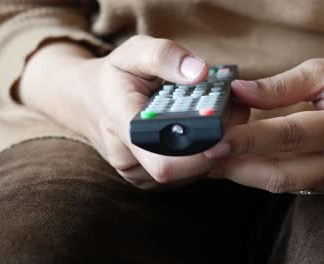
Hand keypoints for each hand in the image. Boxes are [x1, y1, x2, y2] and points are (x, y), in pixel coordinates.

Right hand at [20, 35, 248, 188]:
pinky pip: (183, 176)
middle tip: (236, 114)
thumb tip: (200, 72)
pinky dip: (201, 157)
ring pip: (188, 176)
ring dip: (212, 152)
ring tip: (223, 119)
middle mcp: (128, 160)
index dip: (199, 153)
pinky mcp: (147, 180)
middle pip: (184, 171)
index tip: (225, 129)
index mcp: (123, 129)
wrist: (88, 100)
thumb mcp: (133, 52)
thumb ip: (164, 56)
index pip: (165, 162)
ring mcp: (137, 175)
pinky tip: (207, 132)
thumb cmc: (113, 76)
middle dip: (216, 147)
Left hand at [204, 58, 323, 193]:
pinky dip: (262, 175)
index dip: (249, 141)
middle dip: (238, 169)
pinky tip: (240, 163)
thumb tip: (238, 93)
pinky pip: (291, 184)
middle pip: (283, 175)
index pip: (291, 136)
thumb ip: (281, 87)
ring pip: (283, 184)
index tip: (214, 142)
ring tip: (213, 161)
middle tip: (203, 157)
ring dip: (245, 174)